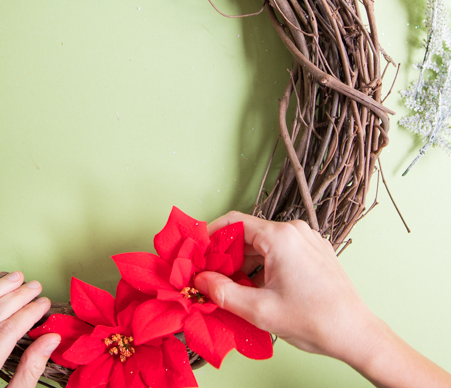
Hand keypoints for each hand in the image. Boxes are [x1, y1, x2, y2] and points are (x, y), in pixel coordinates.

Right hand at [194, 212, 450, 387]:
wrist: (357, 334)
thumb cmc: (313, 321)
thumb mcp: (259, 310)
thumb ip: (222, 292)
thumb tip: (199, 279)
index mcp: (280, 237)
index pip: (234, 221)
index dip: (212, 236)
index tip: (198, 252)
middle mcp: (295, 230)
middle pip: (248, 234)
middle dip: (228, 255)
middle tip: (212, 277)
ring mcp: (308, 240)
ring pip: (264, 244)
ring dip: (246, 263)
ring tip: (235, 289)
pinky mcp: (315, 251)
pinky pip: (280, 251)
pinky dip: (264, 265)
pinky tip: (258, 288)